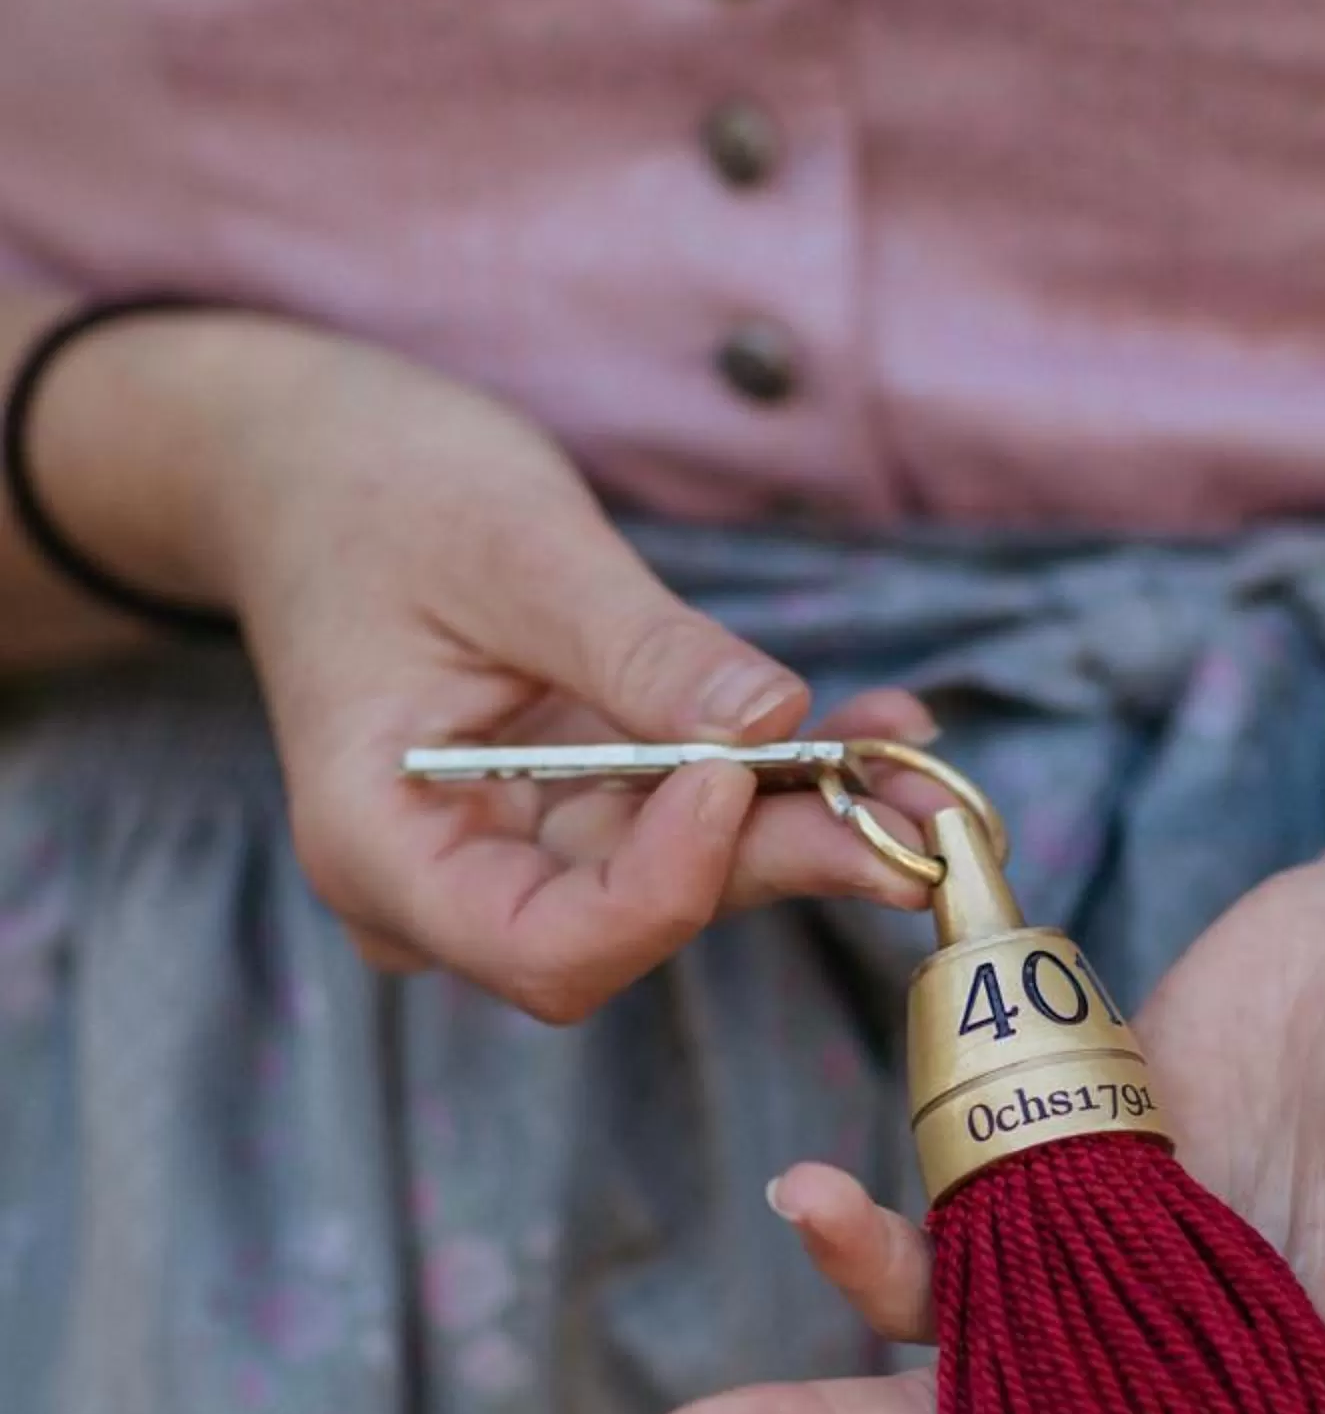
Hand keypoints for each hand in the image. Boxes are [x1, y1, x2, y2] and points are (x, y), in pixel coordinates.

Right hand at [81, 314, 936, 1011]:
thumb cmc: (374, 491)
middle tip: (918, 808)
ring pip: (683, 879)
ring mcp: (513, 856)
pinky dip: (780, 778)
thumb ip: (634, 649)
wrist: (313, 465)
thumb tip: (768, 722)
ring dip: (807, 821)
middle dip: (780, 859)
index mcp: (379, 844)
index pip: (543, 947)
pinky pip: (688, 821)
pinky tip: (876, 730)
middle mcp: (445, 883)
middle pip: (634, 922)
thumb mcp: (509, 546)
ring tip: (921, 764)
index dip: (663, 890)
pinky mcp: (573, 816)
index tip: (738, 775)